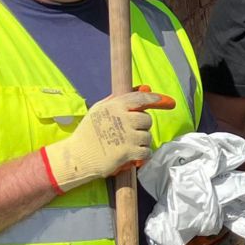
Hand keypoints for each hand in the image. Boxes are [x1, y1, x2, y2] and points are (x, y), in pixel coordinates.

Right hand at [41, 87, 174, 192]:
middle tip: (132, 131)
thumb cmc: (88, 132)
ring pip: (148, 136)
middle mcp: (122, 118)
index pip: (140, 98)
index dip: (155, 99)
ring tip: (127, 144)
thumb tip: (142, 87)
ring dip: (141, 142)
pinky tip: (132, 155)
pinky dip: (142, 155)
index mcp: (114, 106)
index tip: (167, 102)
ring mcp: (127, 136)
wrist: (77, 156)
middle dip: (142, 126)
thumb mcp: (98, 110)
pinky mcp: (128, 152)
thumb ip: (118, 99)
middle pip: (147, 119)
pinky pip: (147, 151)